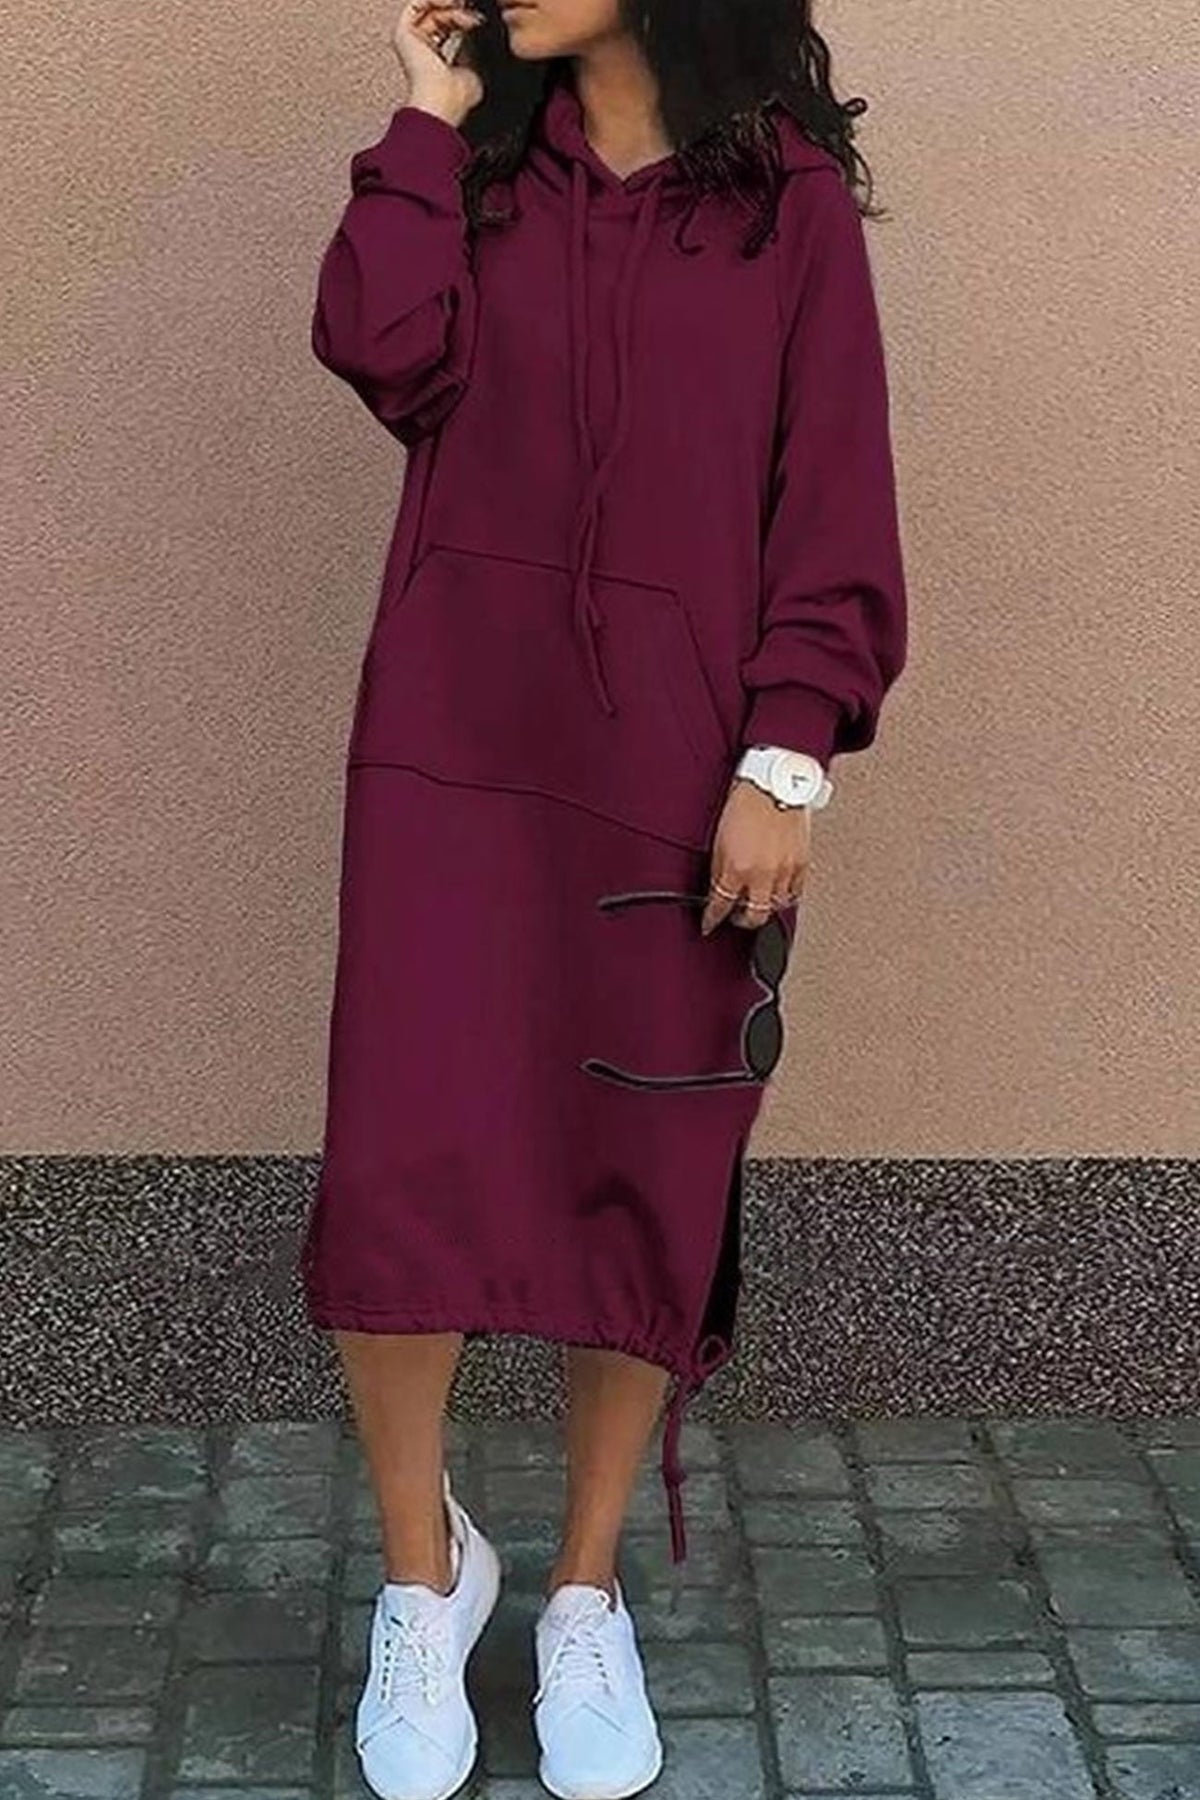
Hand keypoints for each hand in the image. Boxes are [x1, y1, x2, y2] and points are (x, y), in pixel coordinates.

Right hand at [394, 0, 485, 126]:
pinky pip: (416, 5)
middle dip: (459, 9)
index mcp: (436, 60)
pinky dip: (434, 0)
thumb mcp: (474, 65)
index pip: (450, 28)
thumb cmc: (457, 97)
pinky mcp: (403, 34)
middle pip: (441, 16)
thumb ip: (472, 42)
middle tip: (474, 10)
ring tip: (465, 10)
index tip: (479, 16)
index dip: (465, 17)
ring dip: (452, 7)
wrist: (442, 103)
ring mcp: (412, 41)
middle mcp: (422, 50)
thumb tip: (476, 20)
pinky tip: (451, 4)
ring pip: (431, 9)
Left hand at [701, 778, 809, 935]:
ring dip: (764, 907)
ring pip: (776, 907)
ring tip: (757, 901)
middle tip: (736, 917)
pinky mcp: (802, 863)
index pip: (721, 906)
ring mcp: (785, 870)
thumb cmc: (746, 805)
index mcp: (737, 868)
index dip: (712, 919)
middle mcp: (762, 873)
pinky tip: (777, 891)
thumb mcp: (719, 840)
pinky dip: (785, 896)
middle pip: (754, 916)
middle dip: (742, 921)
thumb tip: (717, 891)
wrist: (774, 784)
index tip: (709, 924)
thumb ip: (719, 871)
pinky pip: (795, 893)